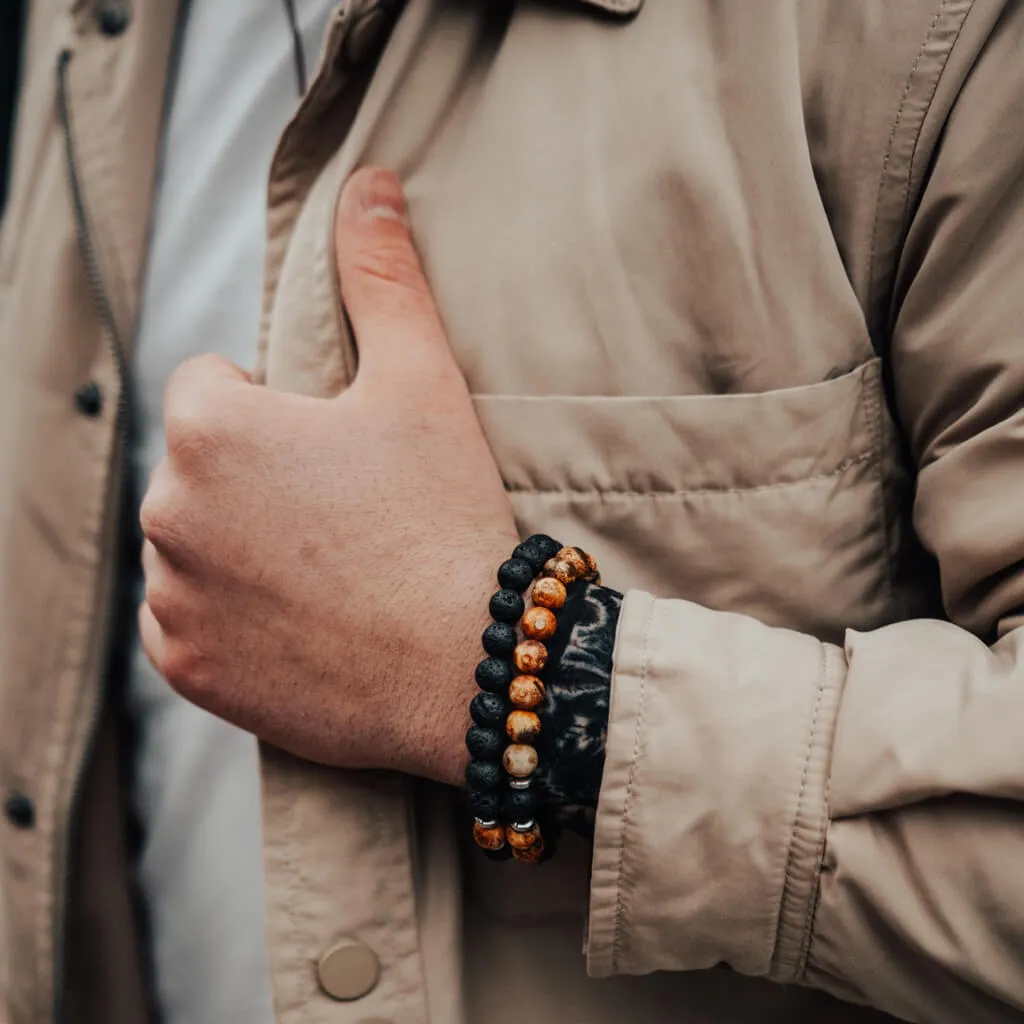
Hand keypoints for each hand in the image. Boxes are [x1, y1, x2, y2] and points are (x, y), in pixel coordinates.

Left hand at [138, 167, 519, 786]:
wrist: (470, 666)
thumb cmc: (444, 520)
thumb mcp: (422, 383)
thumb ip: (383, 275)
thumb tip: (369, 183)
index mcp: (210, 428)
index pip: (211, 383)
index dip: (277, 406)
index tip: (335, 444)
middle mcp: (168, 513)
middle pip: (200, 467)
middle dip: (257, 476)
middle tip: (345, 511)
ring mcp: (174, 600)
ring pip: (193, 543)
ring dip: (240, 545)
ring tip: (330, 568)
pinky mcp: (191, 670)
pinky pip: (188, 622)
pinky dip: (231, 618)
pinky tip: (303, 622)